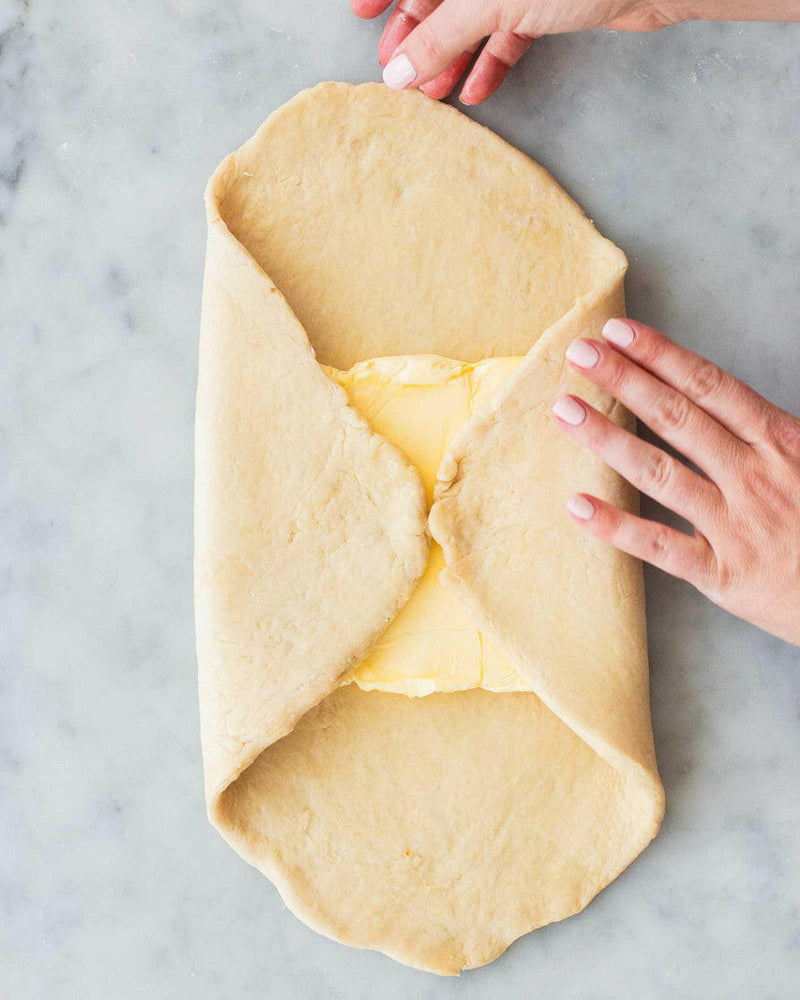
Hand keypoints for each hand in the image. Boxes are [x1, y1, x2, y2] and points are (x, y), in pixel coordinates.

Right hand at [351, 1, 798, 104]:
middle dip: (417, 33)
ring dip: (451, 57)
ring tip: (432, 94)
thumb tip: (398, 70)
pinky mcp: (550, 1)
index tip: (362, 12)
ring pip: (474, 17)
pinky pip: (509, 32)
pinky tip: (475, 90)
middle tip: (395, 69)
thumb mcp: (489, 1)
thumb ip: (439, 35)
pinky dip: (492, 61)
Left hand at [551, 319, 799, 645]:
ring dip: (608, 438)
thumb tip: (725, 399)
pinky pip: (661, 546)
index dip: (660, 355)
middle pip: (676, 417)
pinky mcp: (723, 573)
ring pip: (659, 473)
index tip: (619, 332)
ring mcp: (735, 524)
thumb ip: (770, 431)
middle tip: (579, 352)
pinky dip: (617, 527)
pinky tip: (576, 506)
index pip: (709, 386)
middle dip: (624, 379)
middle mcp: (753, 475)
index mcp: (780, 441)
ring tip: (565, 411)